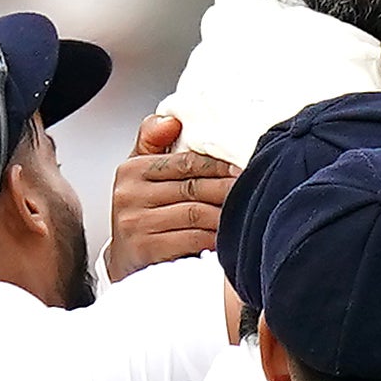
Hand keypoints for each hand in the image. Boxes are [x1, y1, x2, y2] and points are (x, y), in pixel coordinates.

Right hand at [107, 114, 236, 279]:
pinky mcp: (146, 251)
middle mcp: (129, 196)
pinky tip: (231, 236)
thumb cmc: (142, 214)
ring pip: (196, 214)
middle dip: (228, 188)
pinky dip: (216, 238)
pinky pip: (192, 240)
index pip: (184, 161)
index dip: (218, 164)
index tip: (243, 166)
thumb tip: (171, 119)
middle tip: (255, 187)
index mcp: (131, 171)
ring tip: (247, 210)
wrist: (125, 261)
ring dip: (226, 214)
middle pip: (193, 187)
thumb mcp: (140, 174)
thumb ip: (153, 141)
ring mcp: (136, 225)